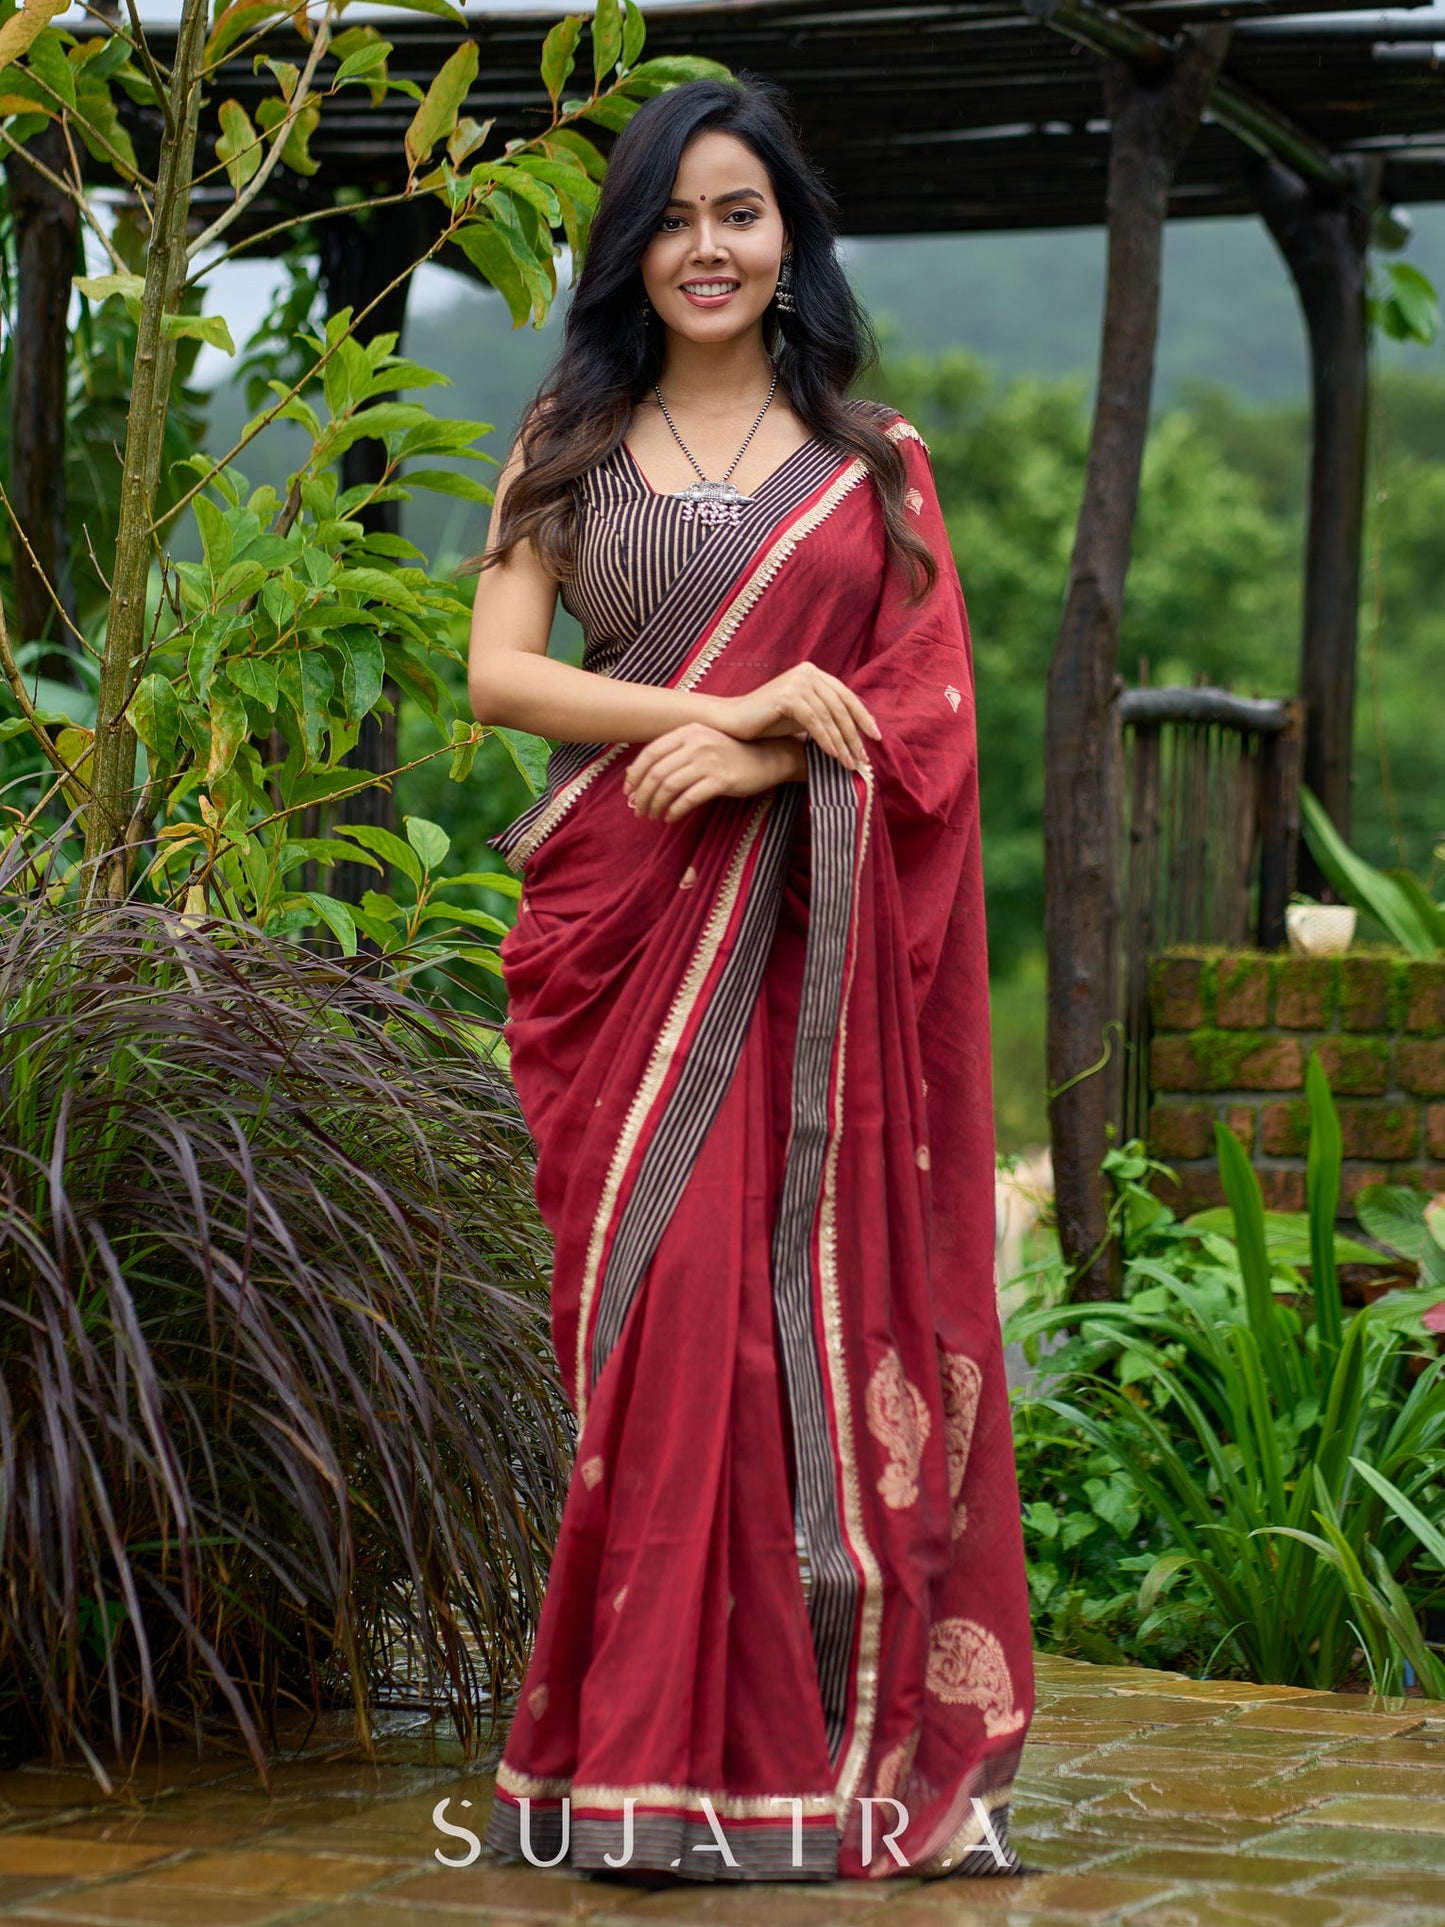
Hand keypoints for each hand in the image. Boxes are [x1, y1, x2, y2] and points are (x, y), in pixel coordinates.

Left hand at [624, 726, 800, 822]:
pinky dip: (675, 811)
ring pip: (669, 786)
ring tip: (653, 816)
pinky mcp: (721, 780)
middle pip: (657, 772)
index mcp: (688, 731)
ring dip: (656, 805)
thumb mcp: (701, 743)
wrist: (769, 757)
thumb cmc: (731, 752)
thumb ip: (672, 752)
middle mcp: (696, 742)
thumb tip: (634, 773)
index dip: (635, 775)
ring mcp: (709, 760)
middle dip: (643, 795)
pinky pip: (689, 799)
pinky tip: (671, 818)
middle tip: (639, 810)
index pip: (650, 753)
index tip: (629, 792)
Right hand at [715, 664, 880, 769]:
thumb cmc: (767, 722)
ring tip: (849, 763)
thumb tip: (855, 733)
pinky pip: (815, 721)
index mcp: (814, 673)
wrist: (732, 722)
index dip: (863, 717)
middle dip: (855, 735)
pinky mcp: (788, 695)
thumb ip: (825, 715)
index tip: (876, 738)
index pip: (846, 696)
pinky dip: (826, 740)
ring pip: (830, 716)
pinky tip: (833, 756)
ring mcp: (797, 681)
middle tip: (863, 758)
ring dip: (842, 742)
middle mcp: (807, 672)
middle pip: (841, 706)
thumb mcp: (803, 715)